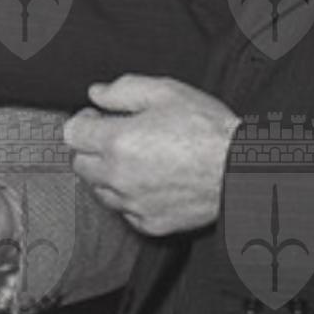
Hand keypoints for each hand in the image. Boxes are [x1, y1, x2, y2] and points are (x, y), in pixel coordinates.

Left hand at [63, 75, 239, 237]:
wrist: (241, 169)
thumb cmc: (209, 129)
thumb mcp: (166, 91)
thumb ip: (123, 89)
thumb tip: (97, 94)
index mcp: (117, 142)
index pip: (72, 134)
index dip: (84, 121)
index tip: (98, 117)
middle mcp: (118, 177)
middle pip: (81, 165)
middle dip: (92, 148)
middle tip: (117, 136)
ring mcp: (133, 204)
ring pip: (100, 191)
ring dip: (109, 175)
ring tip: (137, 159)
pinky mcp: (150, 223)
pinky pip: (126, 212)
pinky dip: (131, 198)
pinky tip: (151, 182)